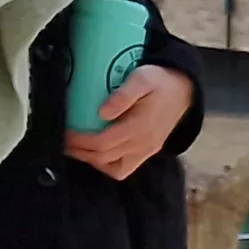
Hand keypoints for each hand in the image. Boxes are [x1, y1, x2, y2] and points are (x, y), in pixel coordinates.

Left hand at [62, 63, 193, 180]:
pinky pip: (124, 169)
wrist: (184, 90)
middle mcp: (143, 143)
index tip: (65, 132)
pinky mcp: (148, 152)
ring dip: (92, 161)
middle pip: (104, 157)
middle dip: (80, 151)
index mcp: (140, 127)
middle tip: (64, 140)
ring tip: (78, 148)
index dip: (79, 141)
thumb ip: (123, 95)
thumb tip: (102, 112)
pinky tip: (97, 153)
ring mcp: (146, 151)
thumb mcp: (142, 79)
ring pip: (113, 168)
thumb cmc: (160, 81)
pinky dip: (107, 165)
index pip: (102, 142)